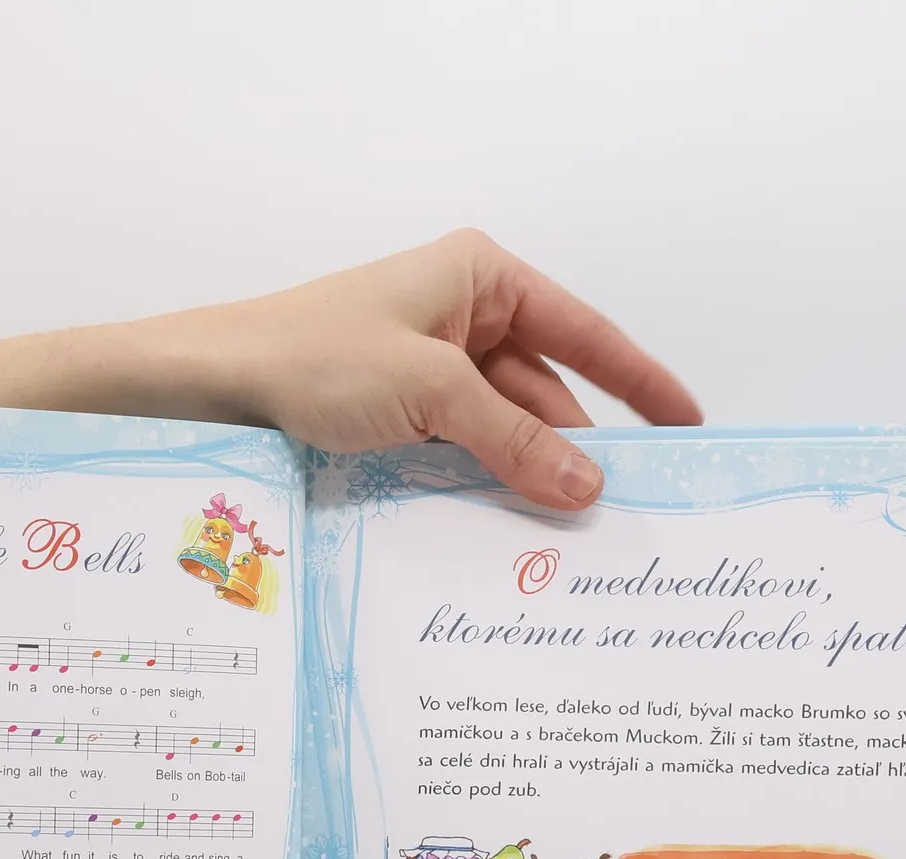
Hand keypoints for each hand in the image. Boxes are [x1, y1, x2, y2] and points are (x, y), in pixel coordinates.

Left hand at [209, 229, 701, 508]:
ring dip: (531, 475)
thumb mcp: (430, 393)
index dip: (641, 382)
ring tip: (572, 531)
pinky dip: (488, 483)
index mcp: (482, 278)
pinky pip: (465, 451)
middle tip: (626, 509)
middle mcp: (463, 316)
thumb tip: (587, 484)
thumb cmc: (314, 356)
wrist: (217, 387)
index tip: (688, 425)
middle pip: (547, 392)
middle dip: (580, 448)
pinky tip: (511, 523)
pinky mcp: (402, 414)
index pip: (585, 335)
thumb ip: (514, 440)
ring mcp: (432, 369)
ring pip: (506, 430)